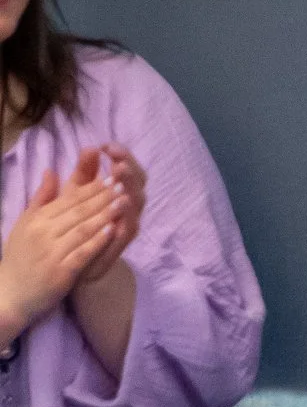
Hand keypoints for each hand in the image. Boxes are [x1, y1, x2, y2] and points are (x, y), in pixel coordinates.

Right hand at [0, 167, 125, 337]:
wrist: (10, 294)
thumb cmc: (19, 257)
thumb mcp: (24, 224)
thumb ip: (40, 199)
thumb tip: (50, 171)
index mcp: (36, 220)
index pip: (68, 200)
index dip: (91, 188)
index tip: (111, 178)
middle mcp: (43, 233)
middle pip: (79, 212)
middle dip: (103, 197)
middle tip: (123, 185)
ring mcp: (52, 253)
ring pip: (83, 229)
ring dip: (106, 214)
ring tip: (125, 202)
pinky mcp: (61, 272)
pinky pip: (83, 252)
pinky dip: (99, 240)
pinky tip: (115, 230)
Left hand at [66, 147, 144, 283]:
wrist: (69, 261)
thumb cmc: (74, 224)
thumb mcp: (74, 193)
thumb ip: (83, 172)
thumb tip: (89, 146)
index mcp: (118, 192)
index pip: (127, 169)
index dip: (123, 156)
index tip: (108, 145)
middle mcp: (128, 206)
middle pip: (138, 183)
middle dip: (130, 168)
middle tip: (118, 158)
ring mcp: (127, 223)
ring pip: (137, 202)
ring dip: (130, 186)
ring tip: (121, 172)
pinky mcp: (121, 243)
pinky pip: (129, 226)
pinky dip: (127, 213)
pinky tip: (122, 201)